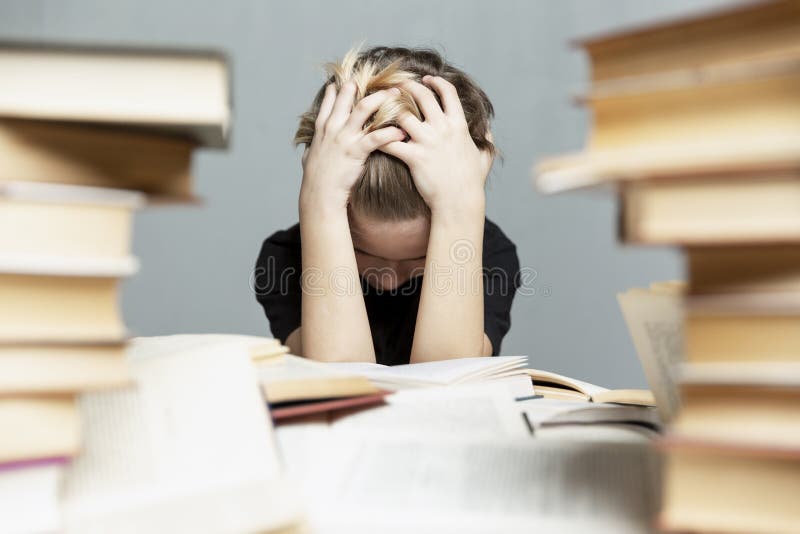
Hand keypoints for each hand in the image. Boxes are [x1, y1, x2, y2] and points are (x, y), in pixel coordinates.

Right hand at [300, 81, 405, 208]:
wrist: (319, 195)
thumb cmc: (316, 180)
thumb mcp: (310, 158)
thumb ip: (312, 148)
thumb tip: (309, 148)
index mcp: (322, 128)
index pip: (330, 100)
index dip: (340, 88)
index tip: (350, 78)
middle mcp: (333, 128)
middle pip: (348, 96)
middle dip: (366, 85)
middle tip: (383, 81)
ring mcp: (344, 138)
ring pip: (364, 108)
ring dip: (382, 99)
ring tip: (397, 95)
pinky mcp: (355, 151)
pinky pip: (376, 136)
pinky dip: (390, 132)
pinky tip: (401, 131)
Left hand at [378, 75, 493, 213]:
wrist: (459, 202)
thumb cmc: (472, 182)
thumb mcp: (485, 156)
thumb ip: (486, 139)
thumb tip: (488, 129)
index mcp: (458, 125)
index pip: (448, 92)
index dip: (436, 82)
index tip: (427, 79)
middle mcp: (443, 129)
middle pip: (422, 95)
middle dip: (408, 86)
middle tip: (397, 85)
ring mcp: (427, 142)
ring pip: (403, 113)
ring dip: (390, 108)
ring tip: (381, 107)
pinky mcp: (414, 157)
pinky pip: (390, 141)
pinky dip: (379, 136)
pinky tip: (372, 134)